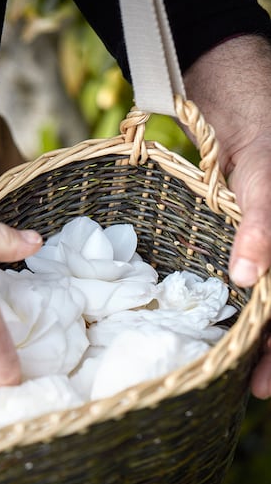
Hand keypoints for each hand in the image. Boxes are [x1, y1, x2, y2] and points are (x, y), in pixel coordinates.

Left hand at [184, 35, 270, 397]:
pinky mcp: (242, 238)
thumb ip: (262, 225)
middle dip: (270, 353)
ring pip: (266, 301)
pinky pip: (245, 278)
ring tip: (226, 367)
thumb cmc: (262, 129)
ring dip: (252, 336)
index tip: (260, 386)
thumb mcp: (264, 177)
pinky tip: (218, 322)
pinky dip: (236, 304)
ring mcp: (265, 246)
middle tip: (245, 388)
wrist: (235, 95)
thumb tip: (249, 279)